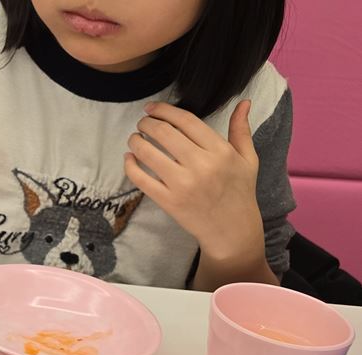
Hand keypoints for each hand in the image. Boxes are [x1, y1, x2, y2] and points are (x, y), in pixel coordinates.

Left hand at [124, 101, 263, 262]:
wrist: (232, 229)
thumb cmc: (240, 191)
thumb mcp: (247, 159)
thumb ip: (241, 130)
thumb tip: (243, 102)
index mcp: (220, 151)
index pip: (186, 121)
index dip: (165, 110)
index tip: (152, 108)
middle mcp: (201, 165)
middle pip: (164, 133)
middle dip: (147, 123)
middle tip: (142, 123)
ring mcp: (182, 184)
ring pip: (148, 153)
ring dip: (135, 141)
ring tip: (134, 138)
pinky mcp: (168, 201)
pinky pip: (141, 179)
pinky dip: (130, 165)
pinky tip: (129, 158)